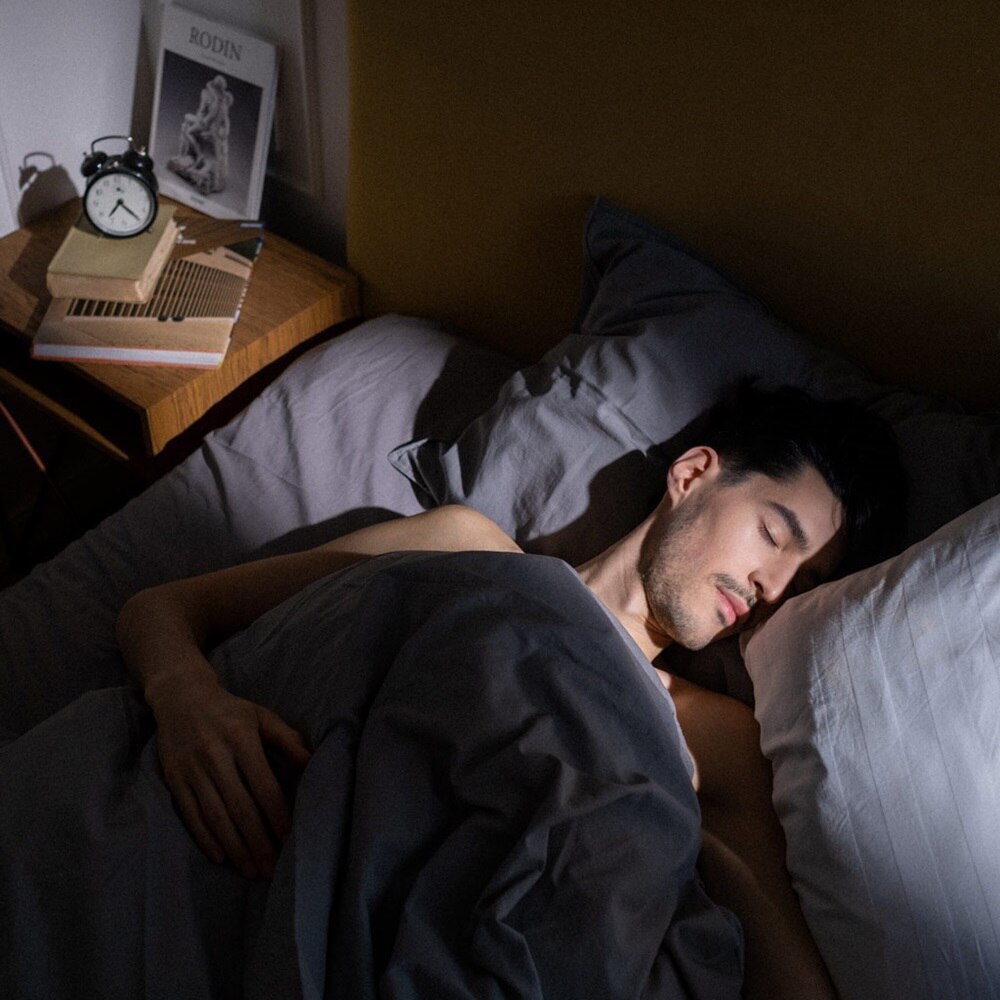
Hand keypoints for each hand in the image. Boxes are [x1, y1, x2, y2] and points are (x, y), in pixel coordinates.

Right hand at [148, 670, 310, 878]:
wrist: (181, 696)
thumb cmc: (231, 710)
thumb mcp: (262, 716)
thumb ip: (288, 740)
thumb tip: (313, 763)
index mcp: (241, 739)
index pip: (264, 786)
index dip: (278, 816)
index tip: (290, 840)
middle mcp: (215, 756)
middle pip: (240, 808)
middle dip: (258, 842)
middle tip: (273, 869)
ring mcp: (192, 770)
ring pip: (215, 817)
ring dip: (235, 847)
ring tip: (252, 870)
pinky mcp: (174, 779)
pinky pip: (190, 814)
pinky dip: (206, 838)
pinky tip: (221, 857)